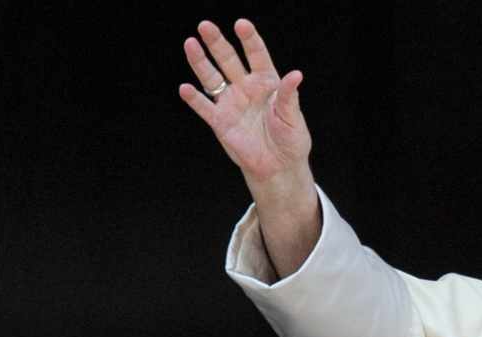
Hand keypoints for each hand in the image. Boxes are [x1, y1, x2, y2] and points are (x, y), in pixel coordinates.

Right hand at [178, 19, 311, 187]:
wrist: (278, 167)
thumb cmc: (290, 140)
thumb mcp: (293, 118)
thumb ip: (290, 97)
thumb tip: (296, 75)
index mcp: (267, 82)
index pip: (257, 55)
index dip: (250, 39)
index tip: (242, 24)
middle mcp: (246, 87)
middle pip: (229, 60)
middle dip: (217, 43)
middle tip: (205, 25)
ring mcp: (231, 102)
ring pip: (212, 77)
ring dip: (200, 62)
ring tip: (190, 44)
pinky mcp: (220, 121)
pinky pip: (204, 107)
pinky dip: (194, 98)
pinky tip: (185, 88)